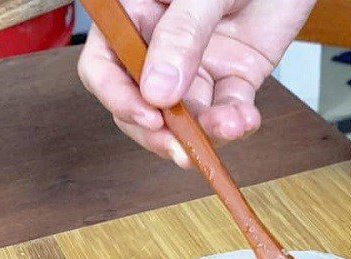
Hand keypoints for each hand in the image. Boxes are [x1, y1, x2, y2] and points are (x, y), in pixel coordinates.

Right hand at [77, 0, 314, 166]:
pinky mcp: (233, 77)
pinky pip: (228, 111)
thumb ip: (181, 37)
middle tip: (180, 150)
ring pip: (188, 118)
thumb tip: (159, 93)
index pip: (104, 66)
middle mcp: (161, 47)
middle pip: (142, 106)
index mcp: (136, 15)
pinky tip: (246, 119)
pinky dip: (237, 123)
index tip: (147, 116)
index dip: (118, 97)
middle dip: (160, 134)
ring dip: (206, 133)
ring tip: (230, 127)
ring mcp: (197, 66)